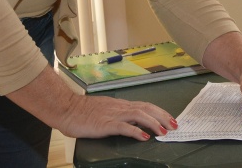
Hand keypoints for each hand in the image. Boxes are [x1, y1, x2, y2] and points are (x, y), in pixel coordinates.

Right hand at [59, 93, 177, 140]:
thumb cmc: (82, 111)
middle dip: (162, 116)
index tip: (170, 119)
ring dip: (154, 123)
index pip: (145, 105)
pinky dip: (136, 132)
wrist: (67, 109)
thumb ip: (118, 114)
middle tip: (174, 125)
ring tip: (164, 132)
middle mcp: (120, 107)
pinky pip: (124, 127)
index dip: (159, 111)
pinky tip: (144, 137)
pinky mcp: (105, 124)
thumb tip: (131, 121)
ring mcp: (113, 115)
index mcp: (121, 105)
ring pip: (139, 115)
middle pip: (147, 108)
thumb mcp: (105, 110)